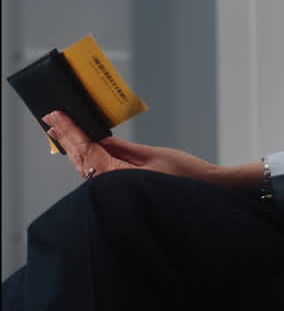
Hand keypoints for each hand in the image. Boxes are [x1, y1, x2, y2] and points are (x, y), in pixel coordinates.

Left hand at [43, 111, 223, 185]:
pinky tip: (82, 148)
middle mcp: (112, 188)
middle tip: (50, 118)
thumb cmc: (185, 178)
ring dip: (73, 148)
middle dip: (66, 138)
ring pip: (87, 167)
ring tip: (59, 130)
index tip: (55, 115)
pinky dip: (86, 158)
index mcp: (117, 177)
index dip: (69, 130)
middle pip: (81, 158)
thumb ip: (121, 148)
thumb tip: (98, 136)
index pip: (86, 148)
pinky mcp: (122, 192)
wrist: (206, 195)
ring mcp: (116, 192)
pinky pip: (98, 173)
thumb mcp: (152, 156)